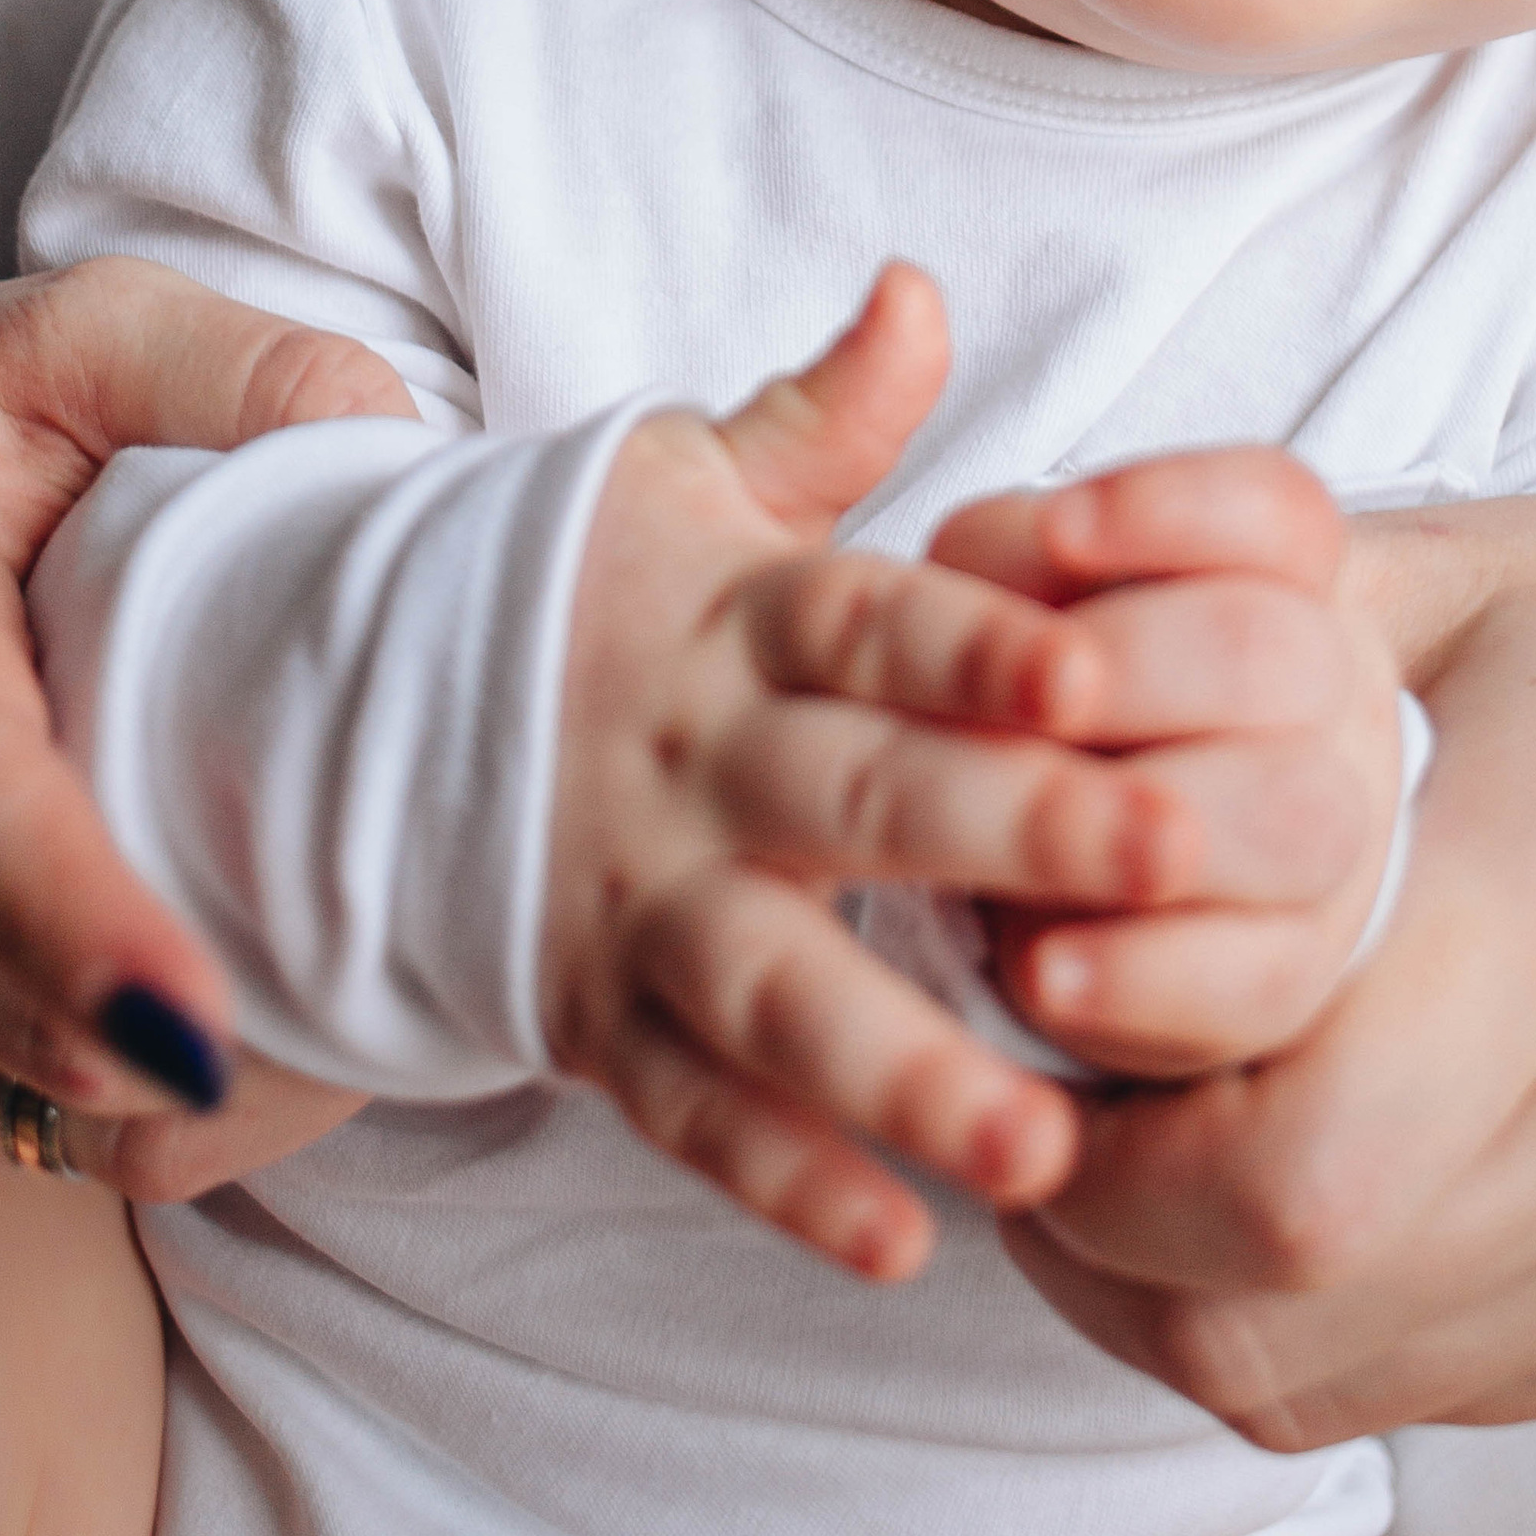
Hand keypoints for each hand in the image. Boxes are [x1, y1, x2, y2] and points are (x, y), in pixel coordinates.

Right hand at [0, 257, 417, 1195]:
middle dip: (145, 1052)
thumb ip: (230, 370)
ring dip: (151, 1092)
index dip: (63, 917)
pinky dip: (116, 1109)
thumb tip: (387, 450)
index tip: (192, 1024)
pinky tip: (250, 1048)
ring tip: (332, 1044)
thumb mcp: (75, 334)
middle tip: (343, 1063)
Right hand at [545, 265, 1252, 1275]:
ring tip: (1038, 1139)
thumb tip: (922, 291)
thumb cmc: (604, 586)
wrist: (366, 698)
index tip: (1099, 669)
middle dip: (1013, 830)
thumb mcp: (692, 478)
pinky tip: (898, 1243)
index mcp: (740, 616)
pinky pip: (692, 1112)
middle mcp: (695, 757)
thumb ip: (827, 412)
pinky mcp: (597, 1017)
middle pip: (858, 797)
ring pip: (773, 985)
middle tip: (1170, 857)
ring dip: (903, 1064)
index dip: (980, 642)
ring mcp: (639, 895)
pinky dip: (785, 1181)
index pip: (873, 623)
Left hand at [1001, 478, 1535, 1442]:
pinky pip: (1428, 1379)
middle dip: (1093, 1225)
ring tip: (1118, 1128)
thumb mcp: (1427, 562)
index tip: (1021, 1012)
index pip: (1280, 1174)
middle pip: (1273, 1319)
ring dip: (1170, 1281)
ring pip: (1327, 1387)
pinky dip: (1302, 1303)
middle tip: (1026, 1085)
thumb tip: (978, 629)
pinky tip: (1265, 1164)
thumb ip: (1198, 611)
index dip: (1098, 1133)